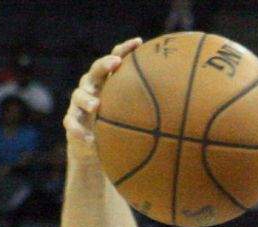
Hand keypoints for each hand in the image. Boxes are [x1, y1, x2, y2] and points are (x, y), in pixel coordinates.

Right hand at [64, 38, 142, 164]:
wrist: (95, 152)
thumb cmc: (120, 129)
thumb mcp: (135, 116)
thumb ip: (150, 106)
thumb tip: (186, 103)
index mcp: (108, 83)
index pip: (115, 60)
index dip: (124, 50)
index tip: (139, 42)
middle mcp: (92, 90)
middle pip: (94, 71)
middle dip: (104, 65)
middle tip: (116, 63)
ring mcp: (79, 106)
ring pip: (78, 95)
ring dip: (86, 99)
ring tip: (96, 106)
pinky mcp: (71, 124)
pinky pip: (71, 124)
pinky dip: (78, 129)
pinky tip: (88, 137)